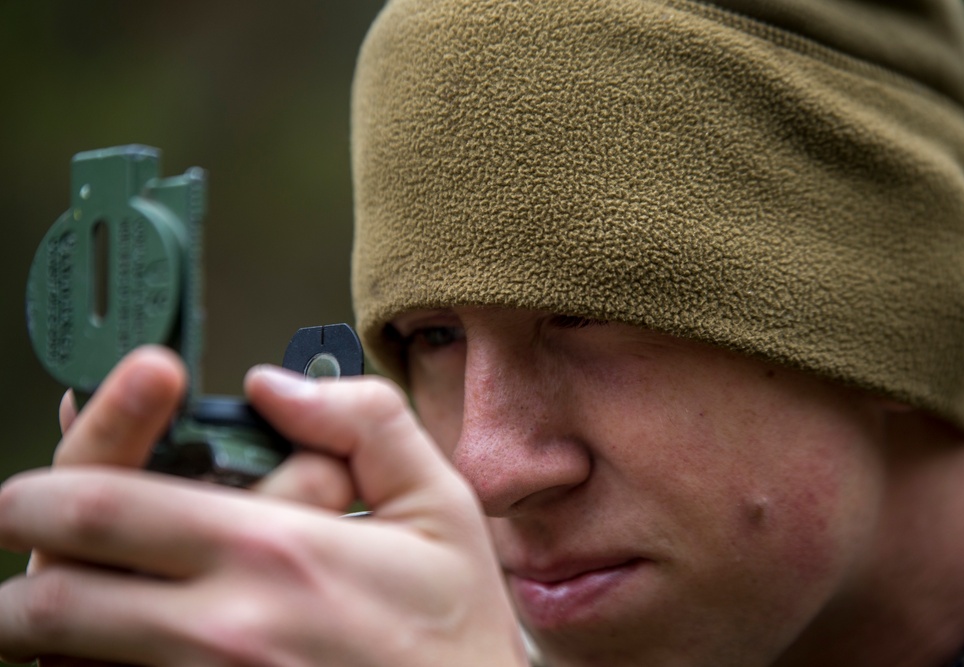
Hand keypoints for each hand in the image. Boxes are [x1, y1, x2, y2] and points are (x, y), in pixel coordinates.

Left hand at [0, 347, 526, 665]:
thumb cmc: (454, 634)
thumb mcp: (440, 505)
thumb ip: (365, 421)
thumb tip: (272, 385)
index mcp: (276, 552)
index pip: (108, 507)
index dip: (41, 491)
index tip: (25, 490)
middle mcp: (225, 632)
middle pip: (54, 606)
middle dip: (11, 578)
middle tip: (18, 553)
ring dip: (41, 639)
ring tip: (61, 605)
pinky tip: (112, 652)